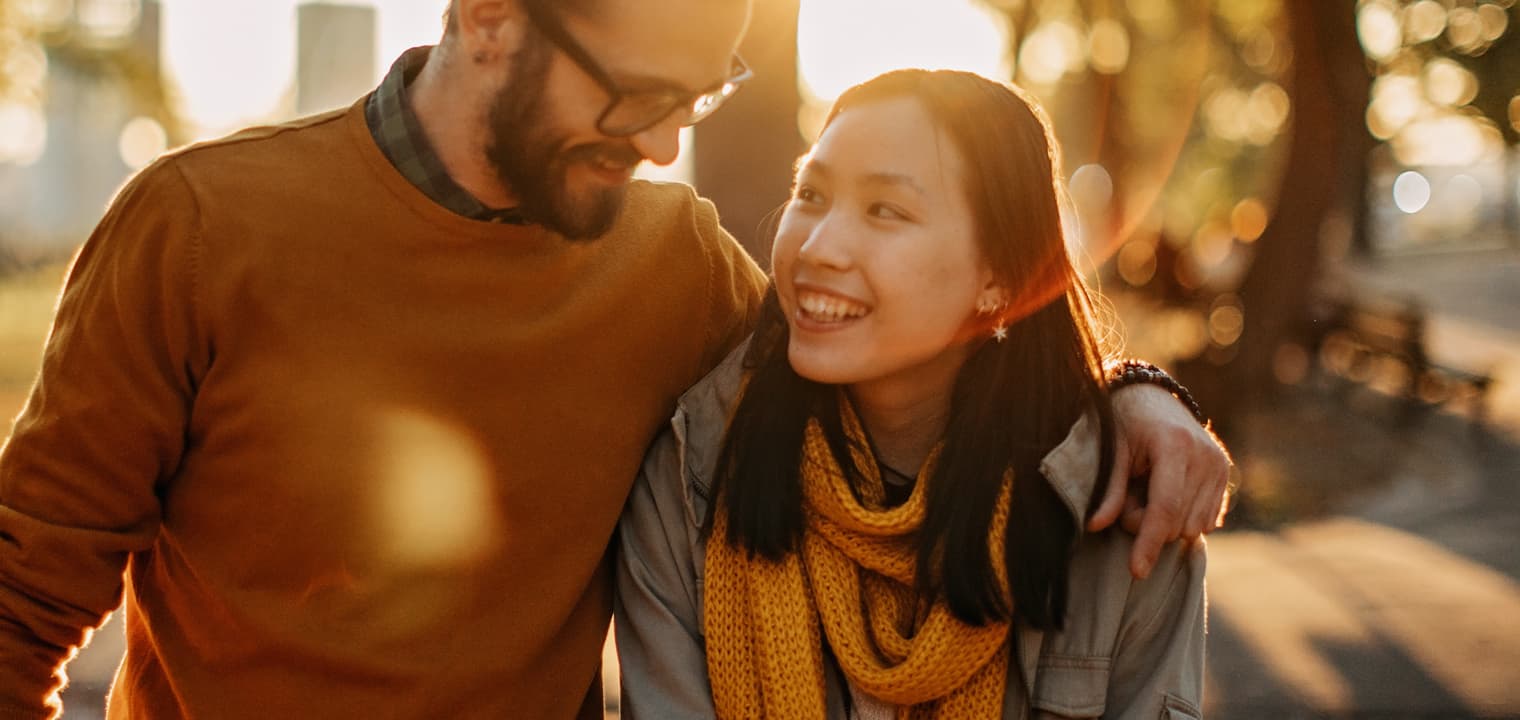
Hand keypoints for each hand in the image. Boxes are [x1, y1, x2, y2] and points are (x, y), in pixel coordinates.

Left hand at [1088, 384, 1232, 578]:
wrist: (1153, 396)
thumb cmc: (1126, 422)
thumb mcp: (1112, 452)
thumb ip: (1110, 491)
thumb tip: (1095, 527)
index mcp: (1174, 447)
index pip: (1164, 508)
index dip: (1148, 543)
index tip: (1136, 571)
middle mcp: (1204, 457)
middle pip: (1177, 523)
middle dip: (1148, 526)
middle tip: (1130, 499)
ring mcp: (1219, 465)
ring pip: (1194, 527)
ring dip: (1167, 524)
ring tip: (1149, 492)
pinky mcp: (1225, 472)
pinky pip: (1207, 520)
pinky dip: (1184, 518)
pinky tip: (1168, 493)